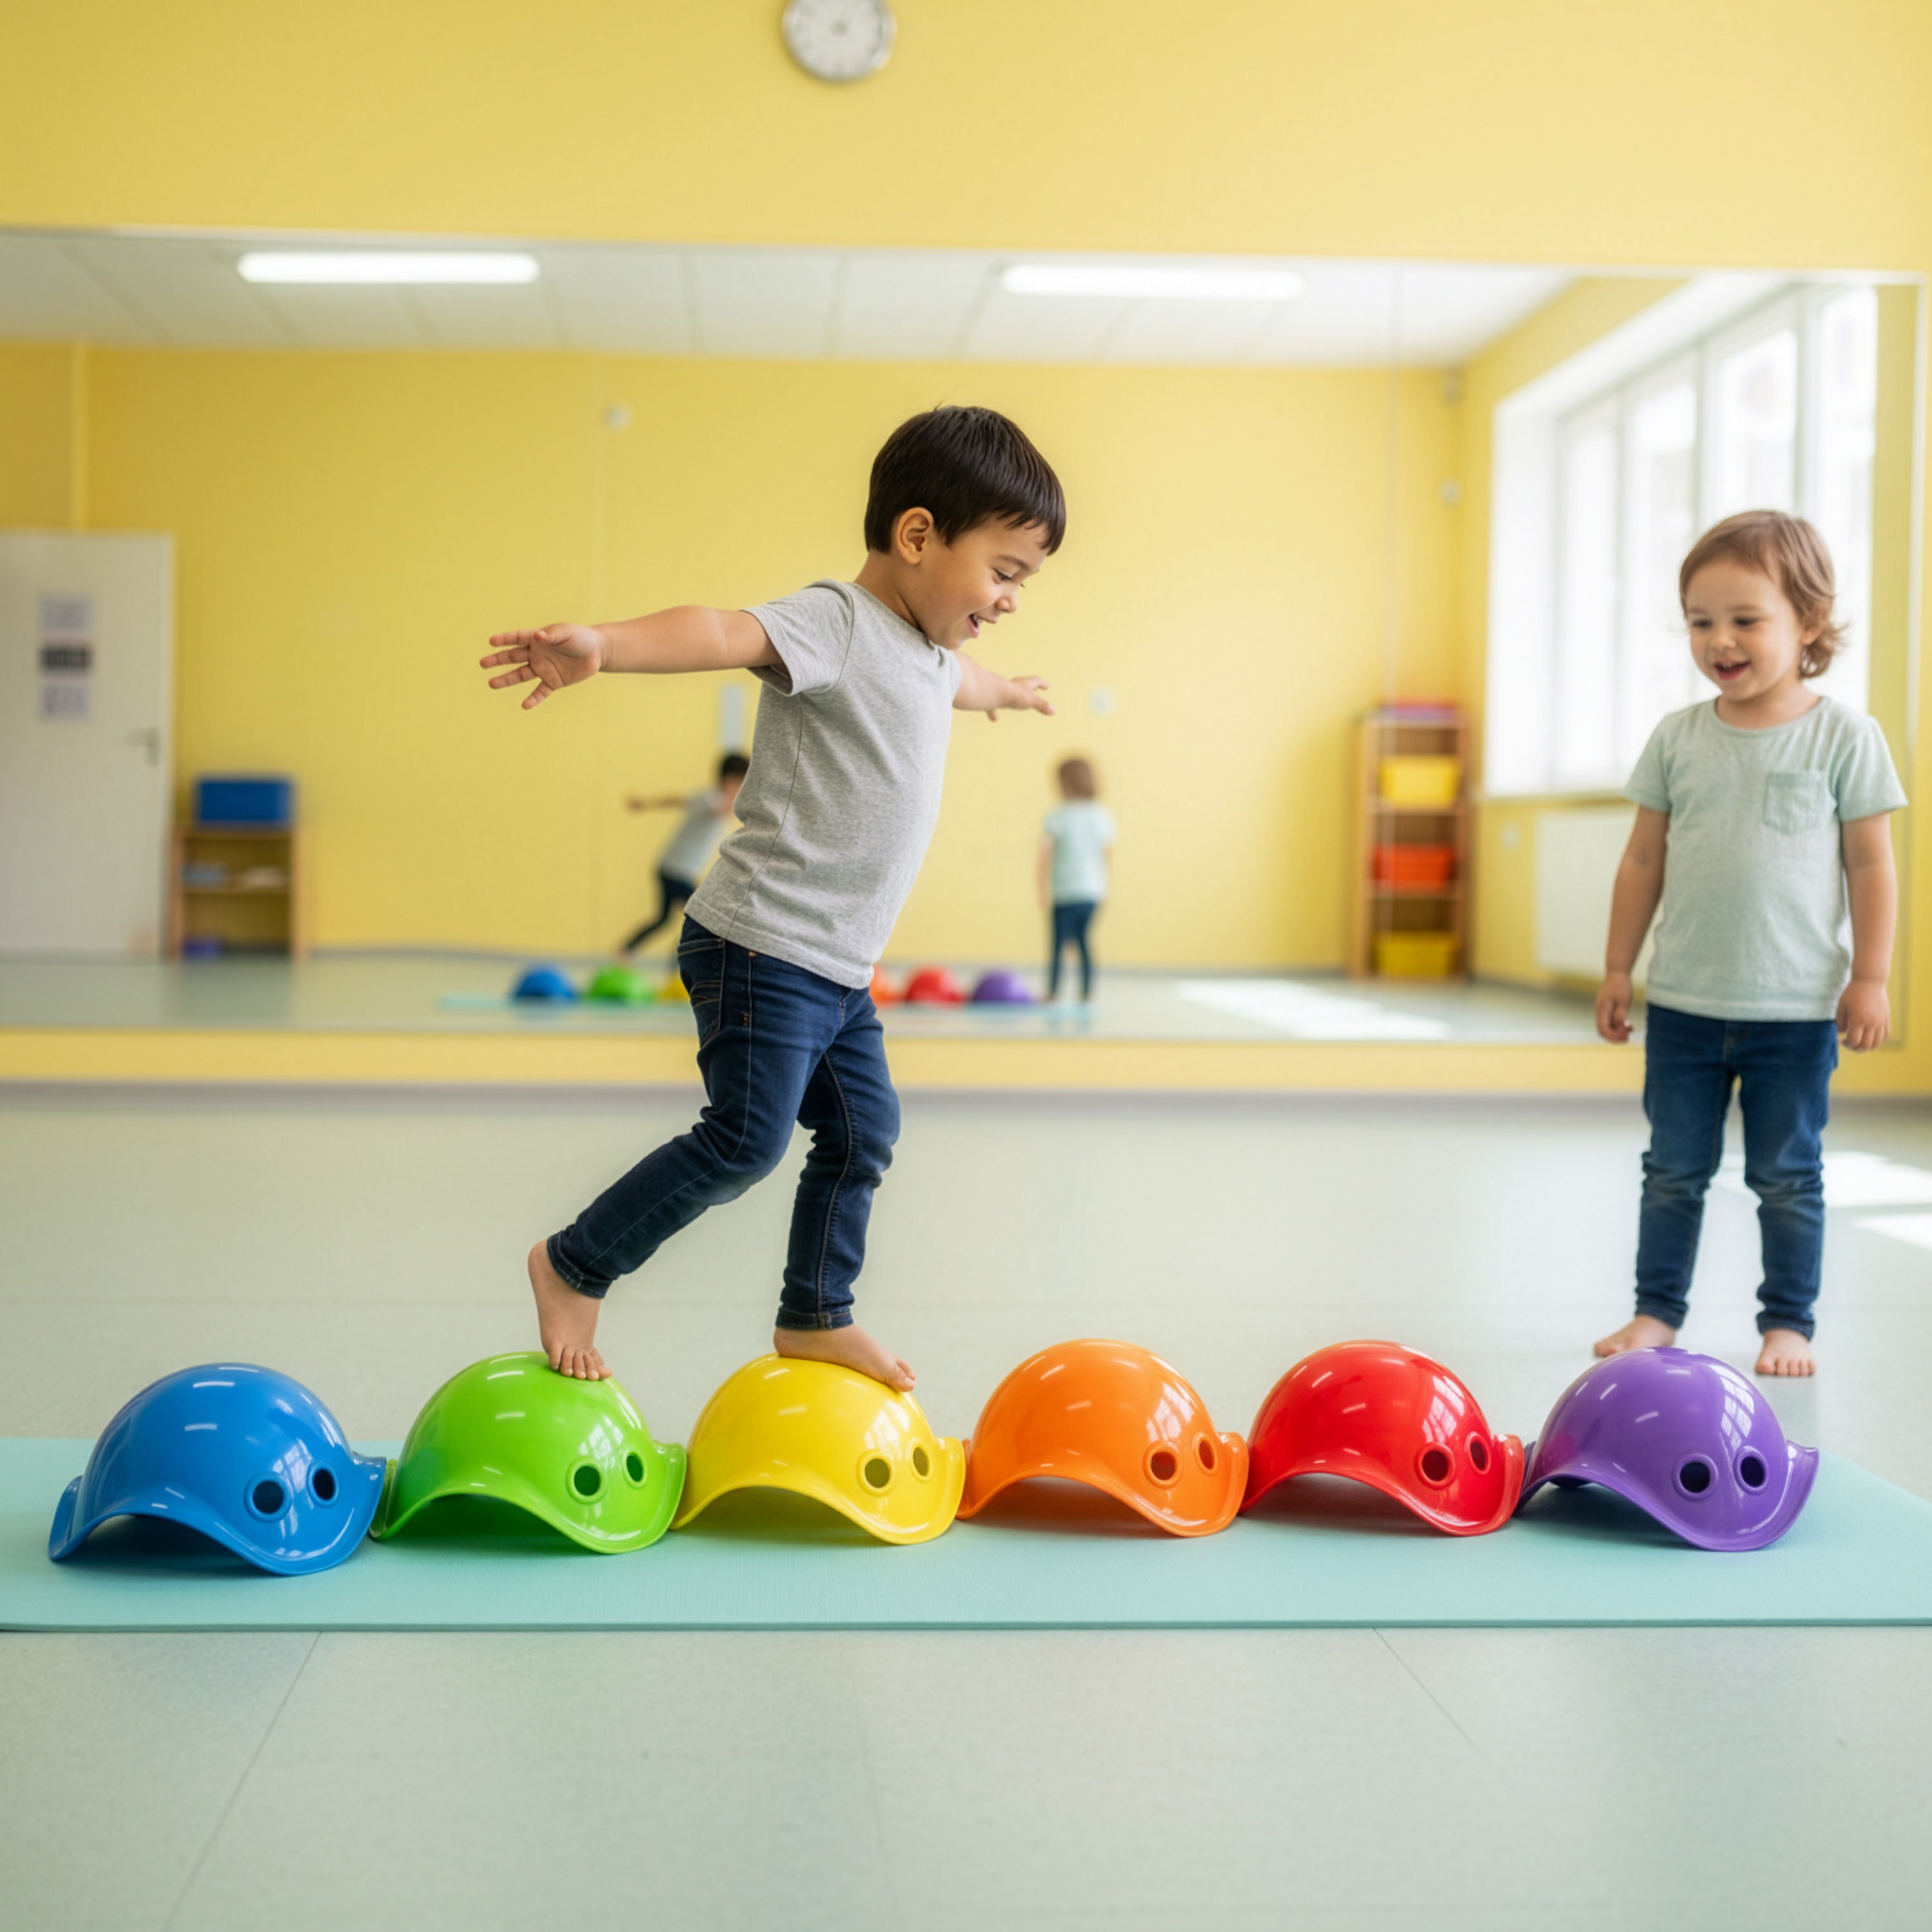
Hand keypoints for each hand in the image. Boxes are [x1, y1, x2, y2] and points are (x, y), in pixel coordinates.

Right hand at [480, 623, 604, 709]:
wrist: (597, 652)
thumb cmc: (580, 637)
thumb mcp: (566, 632)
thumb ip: (552, 635)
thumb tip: (537, 636)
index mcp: (537, 640)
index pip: (517, 638)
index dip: (505, 639)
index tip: (491, 641)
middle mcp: (536, 654)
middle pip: (513, 658)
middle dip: (497, 660)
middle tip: (482, 663)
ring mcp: (543, 669)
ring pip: (521, 675)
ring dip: (507, 680)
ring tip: (492, 684)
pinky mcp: (553, 682)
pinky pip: (541, 692)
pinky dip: (534, 699)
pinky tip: (525, 706)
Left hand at [981, 675, 1052, 723]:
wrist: (994, 693)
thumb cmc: (1014, 695)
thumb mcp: (1032, 701)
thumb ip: (1042, 706)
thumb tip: (1054, 711)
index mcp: (1025, 684)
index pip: (1036, 681)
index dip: (1042, 683)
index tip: (1047, 686)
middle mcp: (1013, 685)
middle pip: (1022, 685)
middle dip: (1029, 688)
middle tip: (1034, 690)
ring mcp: (1002, 691)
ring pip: (1009, 693)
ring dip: (1014, 697)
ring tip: (1015, 702)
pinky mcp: (993, 698)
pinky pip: (994, 704)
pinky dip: (995, 711)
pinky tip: (995, 719)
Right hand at [1596, 971, 1634, 1043]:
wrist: (1617, 973)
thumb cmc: (1620, 986)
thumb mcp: (1624, 1002)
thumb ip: (1621, 1016)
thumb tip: (1620, 1028)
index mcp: (1602, 1011)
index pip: (1603, 1030)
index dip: (1613, 1037)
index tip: (1625, 1038)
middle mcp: (1600, 1012)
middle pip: (1604, 1031)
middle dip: (1615, 1036)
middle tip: (1628, 1037)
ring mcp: (1603, 1010)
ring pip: (1608, 1026)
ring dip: (1617, 1031)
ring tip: (1630, 1030)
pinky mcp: (1607, 1008)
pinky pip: (1610, 1020)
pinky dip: (1618, 1025)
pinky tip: (1627, 1024)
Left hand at [1837, 978, 1889, 1050]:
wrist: (1870, 982)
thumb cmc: (1853, 993)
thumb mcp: (1841, 1006)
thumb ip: (1840, 1022)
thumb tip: (1841, 1034)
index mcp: (1858, 1020)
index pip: (1854, 1041)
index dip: (1847, 1044)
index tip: (1842, 1041)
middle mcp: (1871, 1023)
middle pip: (1866, 1046)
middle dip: (1856, 1048)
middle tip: (1850, 1044)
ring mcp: (1881, 1022)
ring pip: (1877, 1043)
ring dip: (1867, 1047)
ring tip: (1860, 1042)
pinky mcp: (1886, 1019)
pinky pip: (1885, 1035)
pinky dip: (1878, 1040)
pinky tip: (1869, 1037)